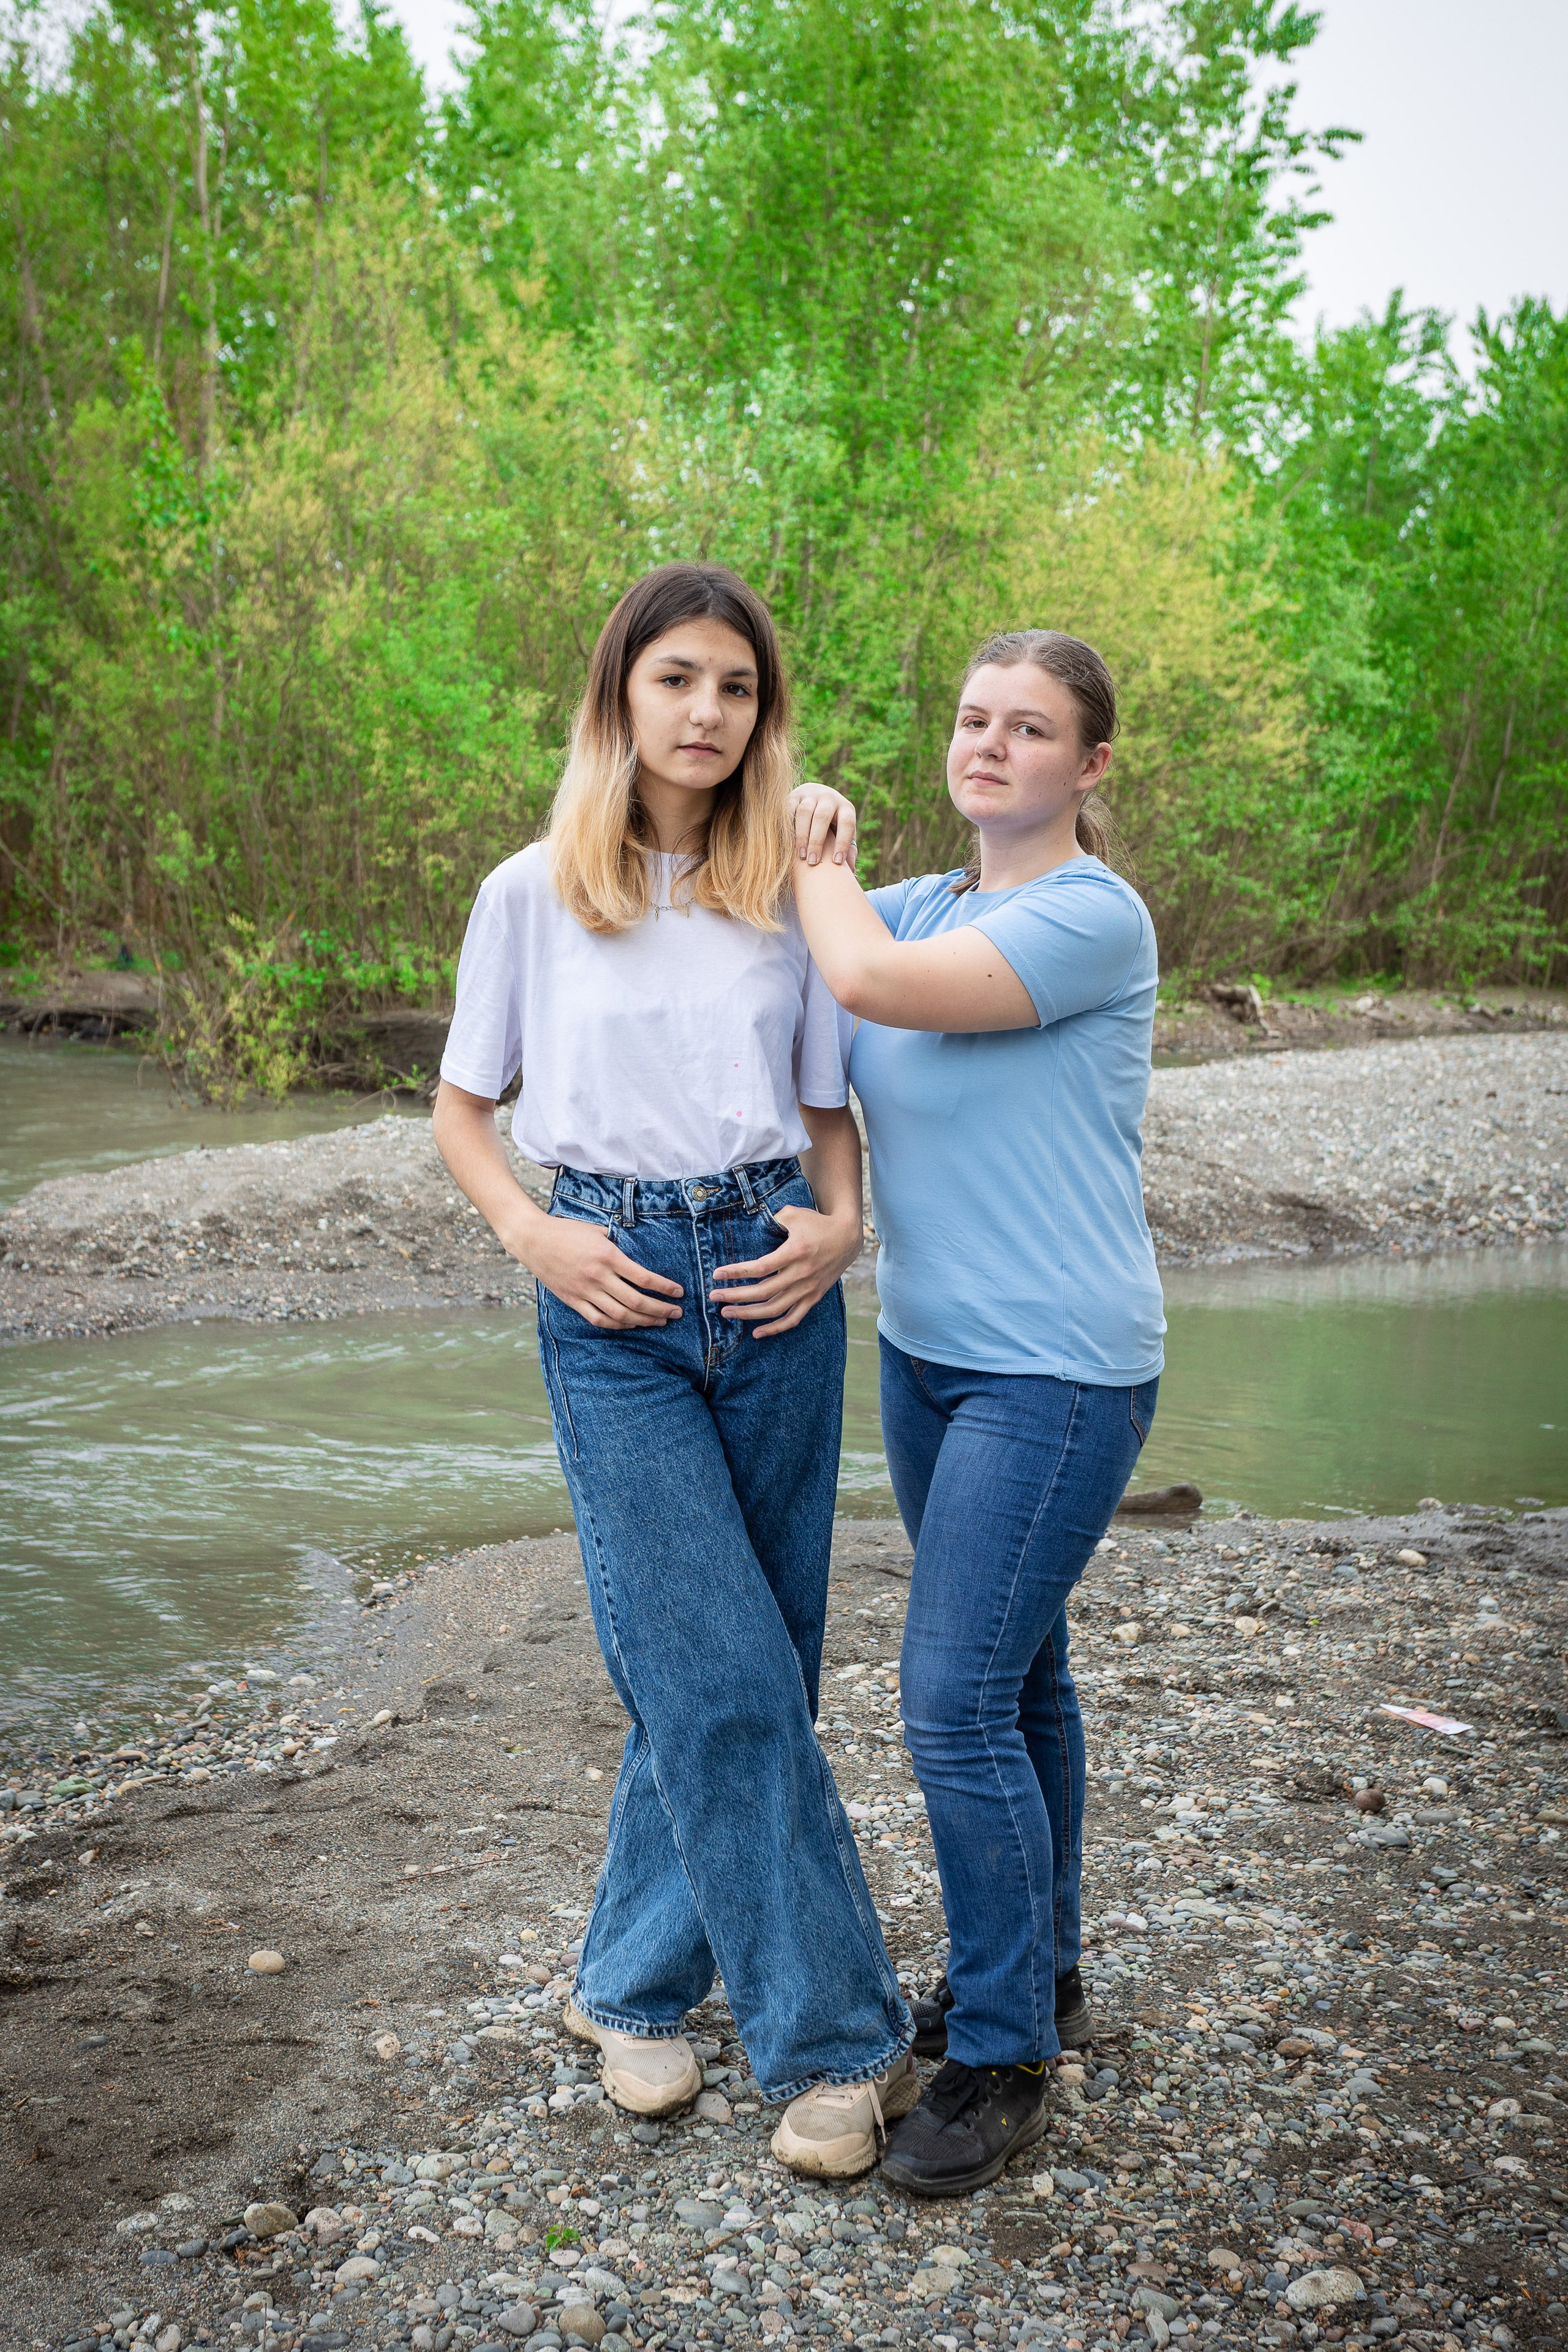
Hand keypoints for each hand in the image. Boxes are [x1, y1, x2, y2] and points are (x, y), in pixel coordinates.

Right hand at [519, 1215, 683, 1329]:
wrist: (533, 1239)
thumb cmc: (567, 1231)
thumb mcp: (597, 1230)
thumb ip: (619, 1242)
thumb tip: (640, 1252)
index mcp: (607, 1256)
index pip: (644, 1278)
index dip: (665, 1288)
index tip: (679, 1292)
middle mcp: (598, 1276)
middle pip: (636, 1301)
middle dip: (660, 1309)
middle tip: (676, 1312)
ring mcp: (584, 1291)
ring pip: (620, 1315)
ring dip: (643, 1320)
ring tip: (660, 1321)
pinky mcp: (573, 1301)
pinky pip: (599, 1319)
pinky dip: (618, 1325)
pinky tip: (631, 1324)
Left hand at [709, 1204, 861, 1337]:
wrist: (847, 1237)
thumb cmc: (817, 1223)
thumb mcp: (794, 1214)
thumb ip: (771, 1220)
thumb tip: (750, 1227)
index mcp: (795, 1252)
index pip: (760, 1267)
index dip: (737, 1272)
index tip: (717, 1275)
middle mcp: (802, 1273)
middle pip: (763, 1292)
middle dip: (735, 1296)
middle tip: (714, 1296)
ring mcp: (808, 1288)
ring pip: (775, 1308)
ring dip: (748, 1314)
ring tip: (727, 1313)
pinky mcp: (814, 1297)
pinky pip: (793, 1318)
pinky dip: (775, 1328)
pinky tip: (756, 1332)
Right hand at [787, 782, 857, 866]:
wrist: (816, 792)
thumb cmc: (833, 821)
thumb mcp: (844, 831)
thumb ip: (849, 848)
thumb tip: (850, 869)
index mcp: (845, 808)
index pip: (846, 823)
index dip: (842, 843)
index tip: (836, 862)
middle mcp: (829, 798)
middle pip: (822, 817)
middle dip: (817, 841)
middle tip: (813, 862)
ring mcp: (810, 795)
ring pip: (804, 812)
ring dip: (801, 836)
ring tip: (800, 856)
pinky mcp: (794, 796)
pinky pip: (788, 809)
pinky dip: (787, 826)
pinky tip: (787, 843)